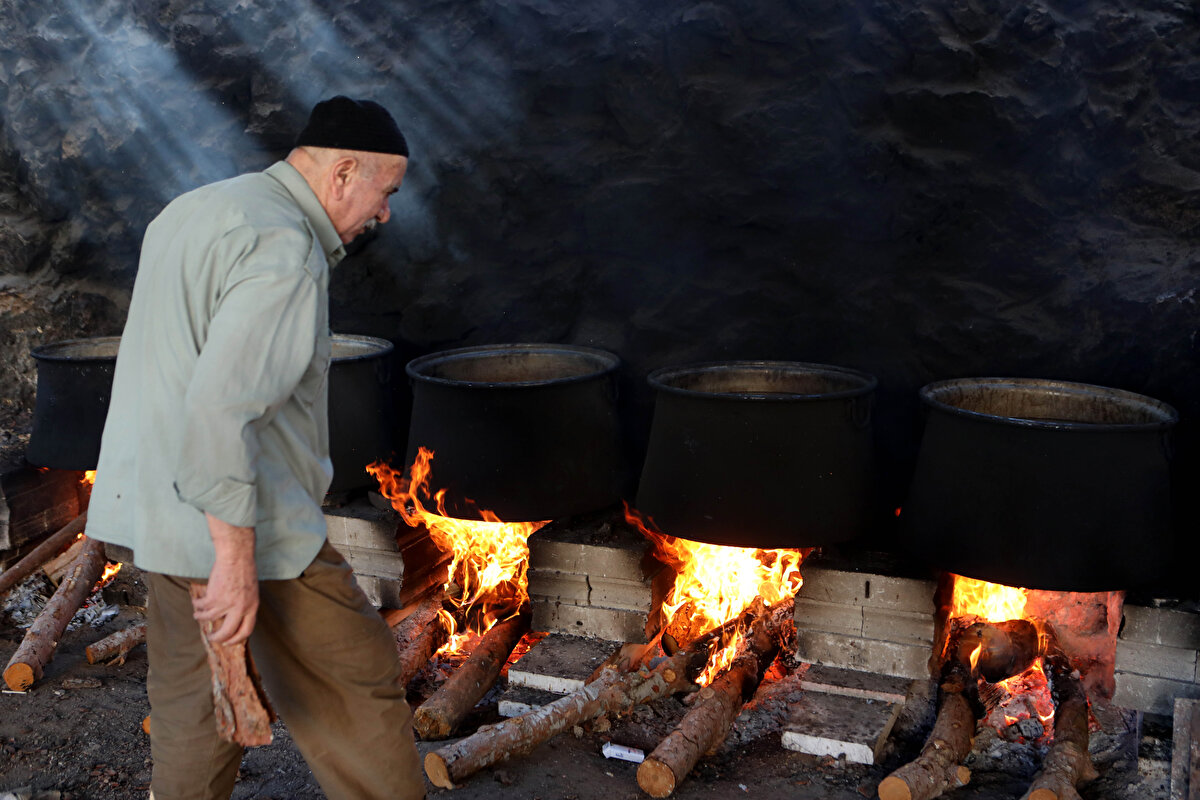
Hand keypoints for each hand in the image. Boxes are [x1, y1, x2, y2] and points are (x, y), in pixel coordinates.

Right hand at [192, 513, 258, 644]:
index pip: (246, 630)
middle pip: (228, 632)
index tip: (228, 642)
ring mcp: (226, 603)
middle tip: (211, 637)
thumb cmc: (244, 569)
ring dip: (201, 617)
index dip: (236, 639)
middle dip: (217, 638)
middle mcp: (240, 607)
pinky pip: (201, 606)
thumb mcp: (251, 590)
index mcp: (252, 606)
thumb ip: (245, 604)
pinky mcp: (213, 597)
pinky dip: (197, 605)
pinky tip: (196, 603)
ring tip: (197, 614)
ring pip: (209, 618)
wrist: (236, 556)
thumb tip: (235, 617)